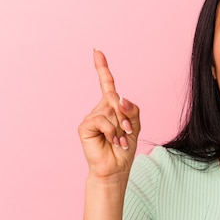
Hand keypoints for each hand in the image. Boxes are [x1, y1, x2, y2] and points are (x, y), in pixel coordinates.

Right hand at [78, 50, 140, 179]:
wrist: (116, 168)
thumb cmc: (124, 148)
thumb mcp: (134, 126)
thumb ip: (131, 109)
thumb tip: (119, 98)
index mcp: (111, 107)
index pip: (107, 84)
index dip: (102, 68)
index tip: (97, 51)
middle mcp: (99, 109)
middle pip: (114, 97)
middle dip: (125, 114)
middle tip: (127, 132)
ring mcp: (90, 117)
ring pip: (110, 109)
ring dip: (120, 127)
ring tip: (120, 141)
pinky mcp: (85, 126)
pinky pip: (102, 120)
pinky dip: (111, 131)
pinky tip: (111, 141)